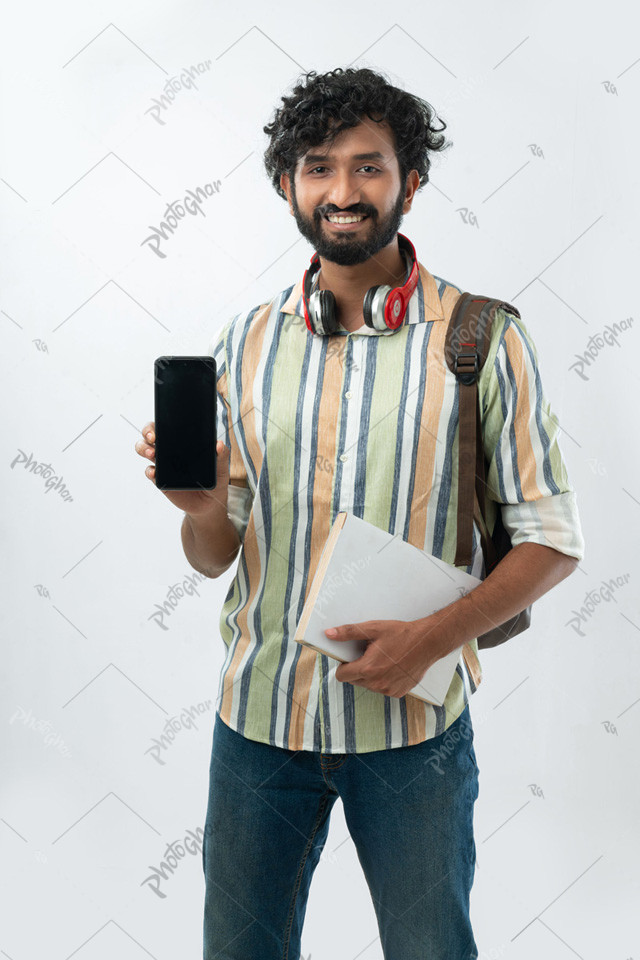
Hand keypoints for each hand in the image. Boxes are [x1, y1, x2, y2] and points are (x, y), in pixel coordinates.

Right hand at [135, 420, 230, 516]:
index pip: (166, 427)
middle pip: (150, 436)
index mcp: (182, 443)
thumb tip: (219, 444)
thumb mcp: (221, 467)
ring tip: (152, 453)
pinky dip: (150, 471)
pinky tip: (155, 472)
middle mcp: (169, 451)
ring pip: (145, 451)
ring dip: (144, 449)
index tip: (161, 425)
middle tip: (153, 438)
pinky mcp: (160, 479)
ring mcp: (163, 465)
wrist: (209, 503)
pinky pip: (150, 472)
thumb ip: (221, 455)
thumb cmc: (214, 480)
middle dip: (147, 433)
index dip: (159, 424)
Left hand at [328, 616, 450, 698]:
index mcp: (368, 669)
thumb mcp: (373, 628)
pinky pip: (382, 688)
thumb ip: (349, 632)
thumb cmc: (402, 634)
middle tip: (370, 653)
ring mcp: (388, 690)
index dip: (344, 664)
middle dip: (358, 668)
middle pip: (354, 680)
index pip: (342, 675)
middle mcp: (377, 683)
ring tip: (384, 658)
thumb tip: (329, 634)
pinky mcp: (398, 693)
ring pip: (368, 685)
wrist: (428, 642)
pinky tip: (392, 666)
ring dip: (371, 674)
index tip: (352, 656)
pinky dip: (383, 679)